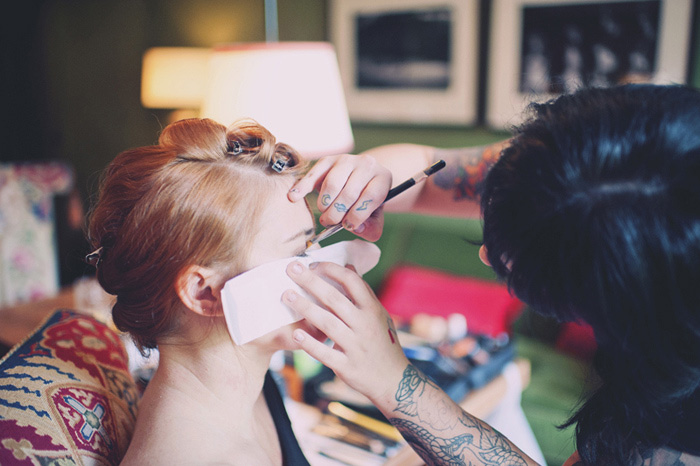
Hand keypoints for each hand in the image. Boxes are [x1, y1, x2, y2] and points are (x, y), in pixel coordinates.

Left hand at [283, 261, 409, 403]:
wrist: (393, 380)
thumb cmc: (382, 342)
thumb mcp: (378, 315)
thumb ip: (363, 292)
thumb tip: (349, 266)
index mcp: (372, 309)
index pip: (352, 282)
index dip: (332, 270)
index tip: (313, 264)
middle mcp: (365, 325)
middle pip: (335, 299)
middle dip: (312, 282)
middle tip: (292, 269)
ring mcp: (356, 346)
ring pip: (328, 323)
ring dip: (306, 308)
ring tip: (287, 296)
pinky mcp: (347, 366)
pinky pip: (325, 353)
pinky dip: (310, 344)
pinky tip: (296, 334)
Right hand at [288, 154, 391, 240]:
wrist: (360, 177)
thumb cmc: (366, 201)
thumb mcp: (375, 215)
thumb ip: (371, 227)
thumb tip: (355, 228)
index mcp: (382, 178)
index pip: (371, 197)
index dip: (357, 215)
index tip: (348, 226)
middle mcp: (367, 165)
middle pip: (349, 193)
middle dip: (337, 214)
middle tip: (331, 222)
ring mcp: (347, 160)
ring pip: (332, 184)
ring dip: (324, 205)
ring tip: (325, 214)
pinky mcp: (329, 160)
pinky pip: (314, 173)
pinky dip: (303, 186)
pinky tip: (294, 197)